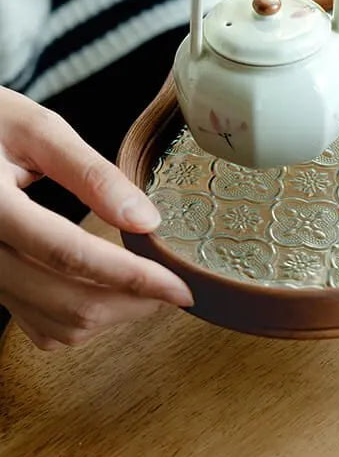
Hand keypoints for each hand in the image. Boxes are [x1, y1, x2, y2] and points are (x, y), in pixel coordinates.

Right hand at [0, 87, 192, 349]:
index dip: (131, 276)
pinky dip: (83, 318)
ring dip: (112, 315)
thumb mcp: (38, 130)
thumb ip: (91, 173)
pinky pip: (38, 326)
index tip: (181, 286)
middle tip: (179, 288)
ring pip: (55, 325)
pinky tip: (112, 291)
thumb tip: (147, 219)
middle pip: (66, 302)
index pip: (69, 254)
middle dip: (133, 302)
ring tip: (153, 288)